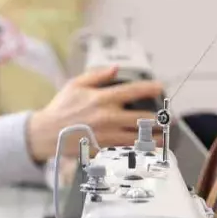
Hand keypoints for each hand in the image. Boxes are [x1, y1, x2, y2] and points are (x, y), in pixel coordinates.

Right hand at [25, 67, 162, 161]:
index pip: (132, 92)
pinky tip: (147, 148)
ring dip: (153, 137)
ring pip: (137, 137)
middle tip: (169, 119)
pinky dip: (137, 148)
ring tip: (164, 136)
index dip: (149, 88)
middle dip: (158, 119)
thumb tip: (116, 69)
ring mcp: (107, 135)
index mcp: (103, 99)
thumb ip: (98, 76)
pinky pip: (125, 148)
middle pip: (141, 119)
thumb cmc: (61, 108)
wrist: (47, 134)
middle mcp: (108, 117)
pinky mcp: (103, 148)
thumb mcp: (76, 85)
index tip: (161, 87)